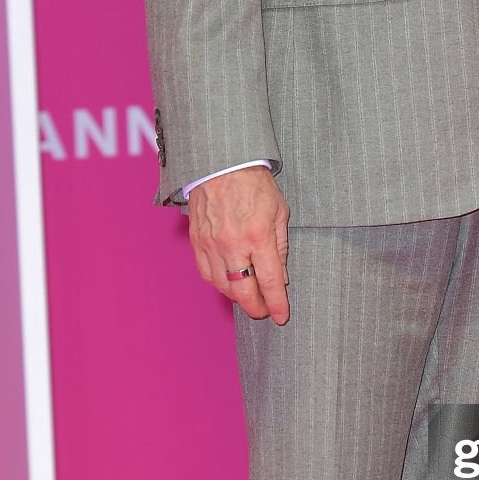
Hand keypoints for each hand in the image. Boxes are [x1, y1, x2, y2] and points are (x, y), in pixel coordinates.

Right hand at [188, 166, 290, 323]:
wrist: (222, 164)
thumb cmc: (255, 184)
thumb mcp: (280, 212)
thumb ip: (281, 246)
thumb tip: (281, 277)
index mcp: (259, 236)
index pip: (270, 282)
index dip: (277, 304)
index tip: (281, 316)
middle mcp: (233, 244)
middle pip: (243, 292)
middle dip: (256, 308)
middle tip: (264, 312)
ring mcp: (211, 244)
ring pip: (223, 286)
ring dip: (237, 298)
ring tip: (249, 297)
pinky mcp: (197, 242)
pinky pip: (207, 274)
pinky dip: (219, 284)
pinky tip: (229, 283)